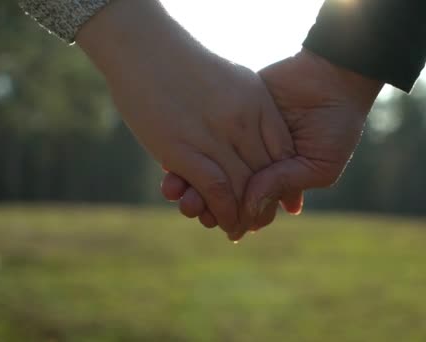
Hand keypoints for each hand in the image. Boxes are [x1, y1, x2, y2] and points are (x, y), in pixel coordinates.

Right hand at [76, 0, 296, 237]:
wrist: (144, 49)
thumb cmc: (183, 64)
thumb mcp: (230, 80)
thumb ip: (247, 107)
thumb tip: (253, 134)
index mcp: (258, 101)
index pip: (281, 151)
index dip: (281, 180)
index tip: (279, 199)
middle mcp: (242, 120)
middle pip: (265, 173)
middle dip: (265, 203)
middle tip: (260, 223)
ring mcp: (215, 134)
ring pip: (243, 187)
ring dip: (243, 215)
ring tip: (240, 230)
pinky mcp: (184, 149)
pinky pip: (216, 189)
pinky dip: (223, 211)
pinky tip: (221, 222)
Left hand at [162, 49, 382, 238]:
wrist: (333, 75)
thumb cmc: (337, 126)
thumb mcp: (318, 165)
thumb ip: (283, 184)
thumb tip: (250, 208)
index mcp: (275, 178)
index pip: (247, 204)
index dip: (233, 216)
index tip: (223, 227)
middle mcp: (253, 160)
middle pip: (221, 188)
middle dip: (205, 203)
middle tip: (193, 210)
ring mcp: (239, 136)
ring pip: (207, 165)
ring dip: (190, 182)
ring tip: (178, 192)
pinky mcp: (229, 111)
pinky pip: (202, 134)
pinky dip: (187, 150)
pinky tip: (172, 165)